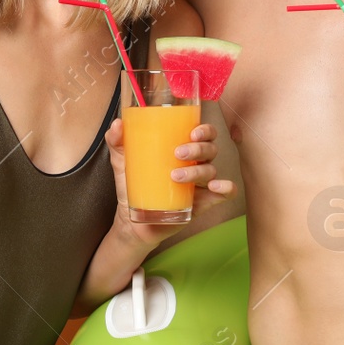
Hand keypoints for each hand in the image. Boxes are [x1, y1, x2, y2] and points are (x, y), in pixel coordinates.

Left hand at [105, 117, 235, 249]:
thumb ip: (118, 141)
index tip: (192, 132)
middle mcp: (196, 163)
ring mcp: (201, 184)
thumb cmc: (132, 185)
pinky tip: (216, 187)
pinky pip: (225, 193)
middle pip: (210, 149)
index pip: (203, 133)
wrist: (132, 220)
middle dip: (198, 149)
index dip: (204, 129)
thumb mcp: (122, 161)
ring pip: (212, 170)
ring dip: (198, 171)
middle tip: (179, 153)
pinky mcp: (203, 202)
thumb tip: (117, 124)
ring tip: (176, 176)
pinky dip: (226, 188)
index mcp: (182, 148)